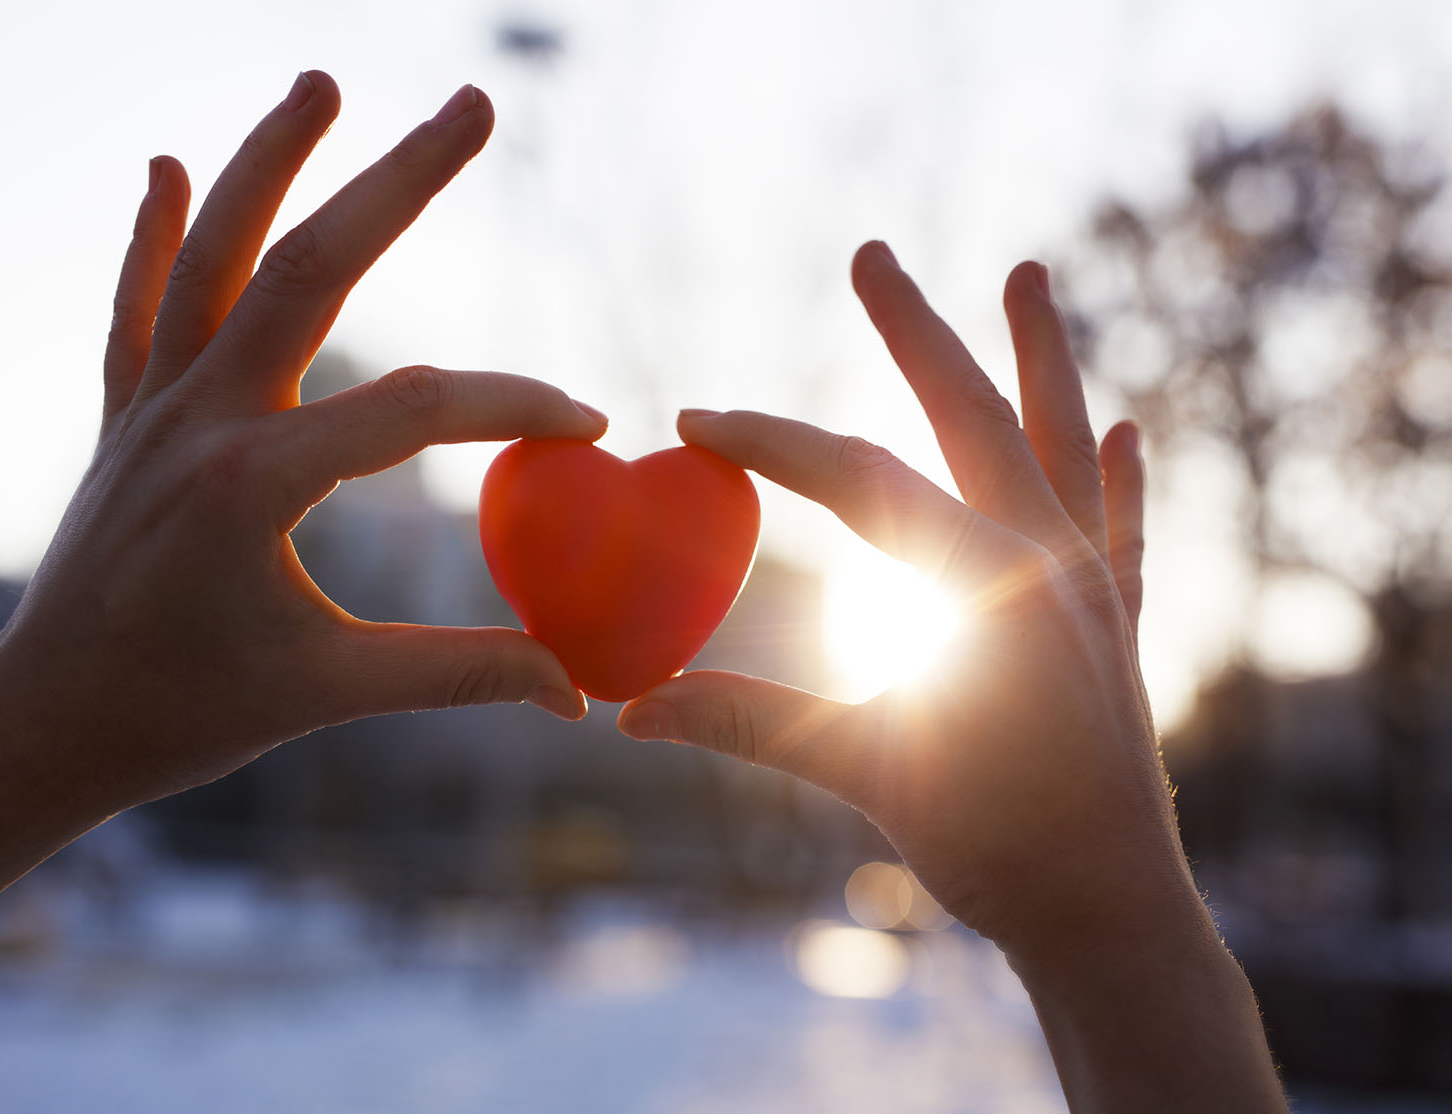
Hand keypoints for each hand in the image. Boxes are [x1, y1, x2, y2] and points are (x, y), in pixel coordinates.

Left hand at [0, 73, 602, 812]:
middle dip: (399, 181)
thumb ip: (459, 675)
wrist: (45, 728)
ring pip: (213, 255)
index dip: (511, 405)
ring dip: (267, 160)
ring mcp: (153, 409)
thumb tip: (575, 691)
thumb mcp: (330, 692)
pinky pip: (139, 307)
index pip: (412, 410)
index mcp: (256, 484)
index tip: (586, 422)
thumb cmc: (187, 717)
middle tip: (474, 104)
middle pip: (309, 268)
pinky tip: (165, 165)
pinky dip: (151, 234)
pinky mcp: (127, 419)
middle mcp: (199, 420)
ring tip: (322, 81)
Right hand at [619, 244, 1287, 1110]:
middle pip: (970, 415)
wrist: (1113, 916)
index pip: (859, 480)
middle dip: (915, 331)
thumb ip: (750, 723)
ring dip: (1040, 356)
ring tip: (1030, 273)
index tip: (695, 421)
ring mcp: (1093, 586)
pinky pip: (1120, 527)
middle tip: (871, 254)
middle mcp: (1049, 560)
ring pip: (1059, 442)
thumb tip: (630, 711)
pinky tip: (1126, 428)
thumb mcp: (866, 772)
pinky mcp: (1116, 624)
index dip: (769, 443)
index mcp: (985, 582)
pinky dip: (1118, 476)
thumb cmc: (995, 848)